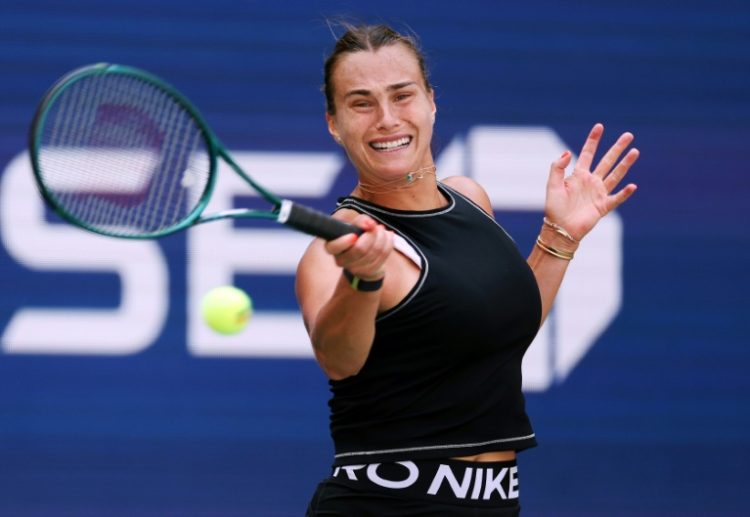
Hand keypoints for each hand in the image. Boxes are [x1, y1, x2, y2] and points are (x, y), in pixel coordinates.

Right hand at [324, 214, 392, 280]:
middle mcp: (341, 260)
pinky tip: (388, 236)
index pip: (334, 247)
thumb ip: (361, 221)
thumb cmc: (357, 235)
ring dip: (382, 237)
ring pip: (374, 252)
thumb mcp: (356, 225)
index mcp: (332, 247)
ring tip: (382, 229)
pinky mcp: (368, 272)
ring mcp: (354, 269)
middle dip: (372, 234)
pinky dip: (389, 243)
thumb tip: (369, 224)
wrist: (366, 254)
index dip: (344, 242)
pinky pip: (383, 256)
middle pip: (360, 249)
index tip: (354, 235)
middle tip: (377, 226)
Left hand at [545, 123, 639, 239]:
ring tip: (635, 151)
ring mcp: (599, 193)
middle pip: (607, 161)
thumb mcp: (552, 184)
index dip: (593, 140)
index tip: (599, 126)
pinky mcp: (603, 206)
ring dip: (625, 164)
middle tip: (629, 135)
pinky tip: (632, 185)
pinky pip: (616, 198)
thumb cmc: (554, 208)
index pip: (588, 153)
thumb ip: (558, 167)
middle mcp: (591, 182)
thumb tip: (568, 152)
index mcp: (578, 175)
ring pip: (615, 175)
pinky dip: (624, 193)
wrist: (560, 228)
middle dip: (617, 148)